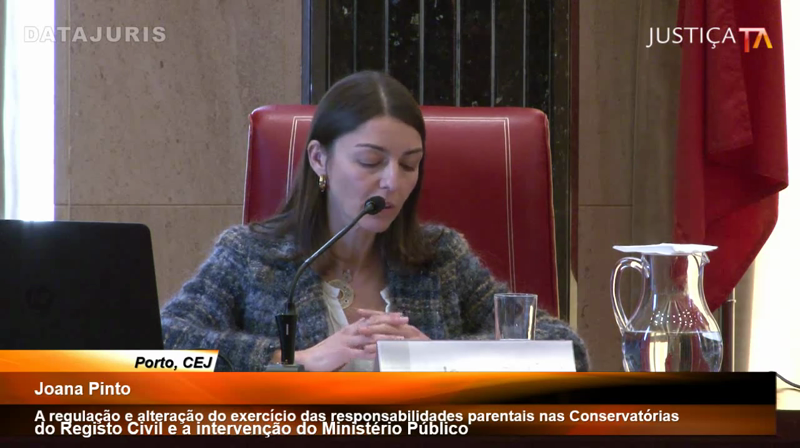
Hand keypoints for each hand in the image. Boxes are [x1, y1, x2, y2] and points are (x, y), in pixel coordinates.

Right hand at [292, 313, 408, 371]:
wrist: (308, 360)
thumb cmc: (326, 354)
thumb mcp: (342, 344)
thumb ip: (355, 341)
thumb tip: (367, 340)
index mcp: (349, 329)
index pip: (370, 319)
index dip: (385, 316)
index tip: (399, 314)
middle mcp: (349, 332)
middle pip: (373, 324)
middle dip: (390, 321)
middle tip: (405, 319)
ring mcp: (346, 342)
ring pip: (369, 337)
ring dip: (386, 337)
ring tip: (401, 337)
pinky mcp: (343, 353)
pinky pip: (360, 352)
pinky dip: (372, 352)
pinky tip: (384, 352)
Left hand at [355, 309, 430, 353]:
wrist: (442, 356)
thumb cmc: (424, 348)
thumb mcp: (411, 338)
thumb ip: (398, 334)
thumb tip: (381, 332)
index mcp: (405, 325)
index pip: (386, 316)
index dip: (372, 313)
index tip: (359, 311)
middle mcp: (408, 328)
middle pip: (387, 323)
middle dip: (371, 324)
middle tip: (358, 326)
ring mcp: (411, 337)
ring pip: (389, 334)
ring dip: (374, 335)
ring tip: (362, 336)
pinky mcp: (412, 347)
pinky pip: (394, 346)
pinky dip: (382, 348)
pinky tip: (371, 350)